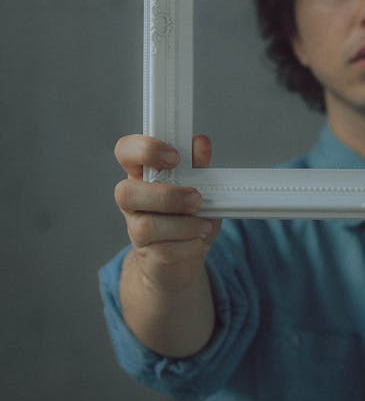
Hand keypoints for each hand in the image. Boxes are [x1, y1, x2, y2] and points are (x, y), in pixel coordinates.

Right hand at [114, 134, 220, 294]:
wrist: (184, 257)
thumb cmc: (188, 214)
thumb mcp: (199, 184)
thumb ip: (198, 164)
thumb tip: (201, 143)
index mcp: (142, 174)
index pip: (125, 151)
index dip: (144, 150)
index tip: (174, 157)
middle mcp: (133, 200)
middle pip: (126, 193)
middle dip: (167, 196)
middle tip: (196, 198)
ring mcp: (135, 228)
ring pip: (146, 226)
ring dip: (184, 225)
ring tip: (204, 225)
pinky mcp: (147, 255)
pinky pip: (165, 251)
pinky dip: (189, 245)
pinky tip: (199, 240)